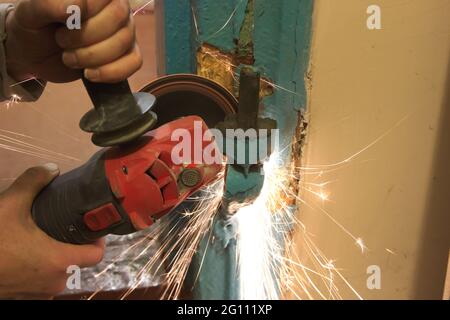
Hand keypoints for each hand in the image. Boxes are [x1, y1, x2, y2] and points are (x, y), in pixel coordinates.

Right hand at [0, 164, 103, 298]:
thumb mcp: (10, 204)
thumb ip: (33, 182)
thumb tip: (52, 168)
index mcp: (61, 261)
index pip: (97, 253)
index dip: (98, 239)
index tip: (91, 225)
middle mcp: (57, 281)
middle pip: (81, 262)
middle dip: (77, 244)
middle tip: (68, 226)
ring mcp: (41, 292)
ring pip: (63, 273)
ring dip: (60, 257)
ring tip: (49, 237)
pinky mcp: (26, 296)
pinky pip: (45, 281)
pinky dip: (44, 269)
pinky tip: (31, 253)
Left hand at [5, 0, 141, 82]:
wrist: (35, 55)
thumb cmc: (35, 28)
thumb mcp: (31, 13)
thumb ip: (49, 4)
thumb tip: (77, 5)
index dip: (84, 14)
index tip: (61, 25)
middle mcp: (116, 7)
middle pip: (119, 19)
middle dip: (87, 38)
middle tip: (62, 43)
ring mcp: (126, 32)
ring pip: (125, 43)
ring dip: (93, 58)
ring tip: (70, 58)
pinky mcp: (128, 55)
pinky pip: (134, 63)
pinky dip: (111, 72)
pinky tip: (90, 74)